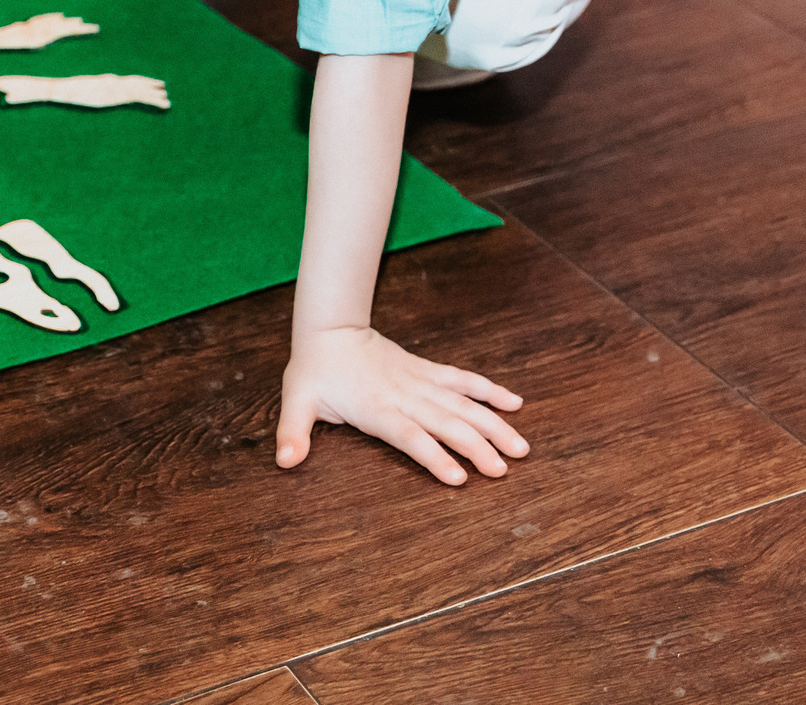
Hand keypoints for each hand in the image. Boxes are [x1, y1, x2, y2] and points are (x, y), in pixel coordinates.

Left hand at [275, 325, 527, 483]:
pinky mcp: (427, 371)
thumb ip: (293, 433)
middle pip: (447, 423)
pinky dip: (489, 390)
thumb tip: (284, 461)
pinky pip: (463, 380)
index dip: (434, 456)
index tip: (459, 477)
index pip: (410, 436)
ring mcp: (419, 382)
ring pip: (463, 404)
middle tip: (504, 470)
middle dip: (478, 447)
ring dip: (493, 425)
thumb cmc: (314, 371)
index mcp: (376, 409)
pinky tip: (515, 403)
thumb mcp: (296, 401)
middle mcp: (403, 396)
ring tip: (521, 447)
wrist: (329, 328)